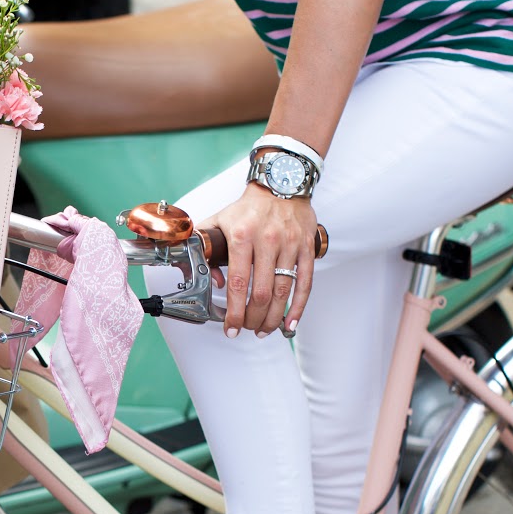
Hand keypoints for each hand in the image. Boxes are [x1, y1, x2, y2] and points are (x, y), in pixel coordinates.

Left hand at [205, 183, 319, 336]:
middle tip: (247, 329)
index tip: (230, 327)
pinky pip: (305, 283)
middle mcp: (268, 240)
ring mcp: (290, 245)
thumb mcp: (219, 221)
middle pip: (262, 292)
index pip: (238, 282)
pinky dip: (298, 306)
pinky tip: (290, 322)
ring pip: (283, 291)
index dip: (234, 311)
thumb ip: (206, 249)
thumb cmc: (249, 208)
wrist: (281, 183)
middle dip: (253, 318)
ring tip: (264, 330)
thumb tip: (211, 280)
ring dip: (273, 317)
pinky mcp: (306, 248)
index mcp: (242, 236)